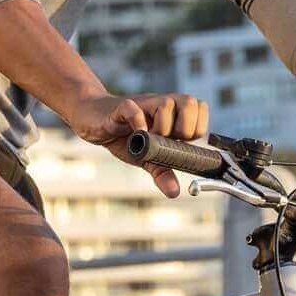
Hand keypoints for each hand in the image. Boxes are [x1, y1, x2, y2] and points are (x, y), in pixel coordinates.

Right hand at [65, 91, 209, 197]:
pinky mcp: (122, 106)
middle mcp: (163, 104)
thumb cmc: (123, 136)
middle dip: (182, 128)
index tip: (180, 143)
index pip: (202, 112)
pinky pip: (133, 110)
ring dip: (162, 127)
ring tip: (148, 137)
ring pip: (167, 104)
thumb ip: (162, 172)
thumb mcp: (146, 158)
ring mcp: (144, 103)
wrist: (93, 120)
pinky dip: (137, 122)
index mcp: (173, 115)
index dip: (195, 130)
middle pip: (191, 103)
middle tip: (165, 140)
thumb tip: (175, 192)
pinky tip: (136, 133)